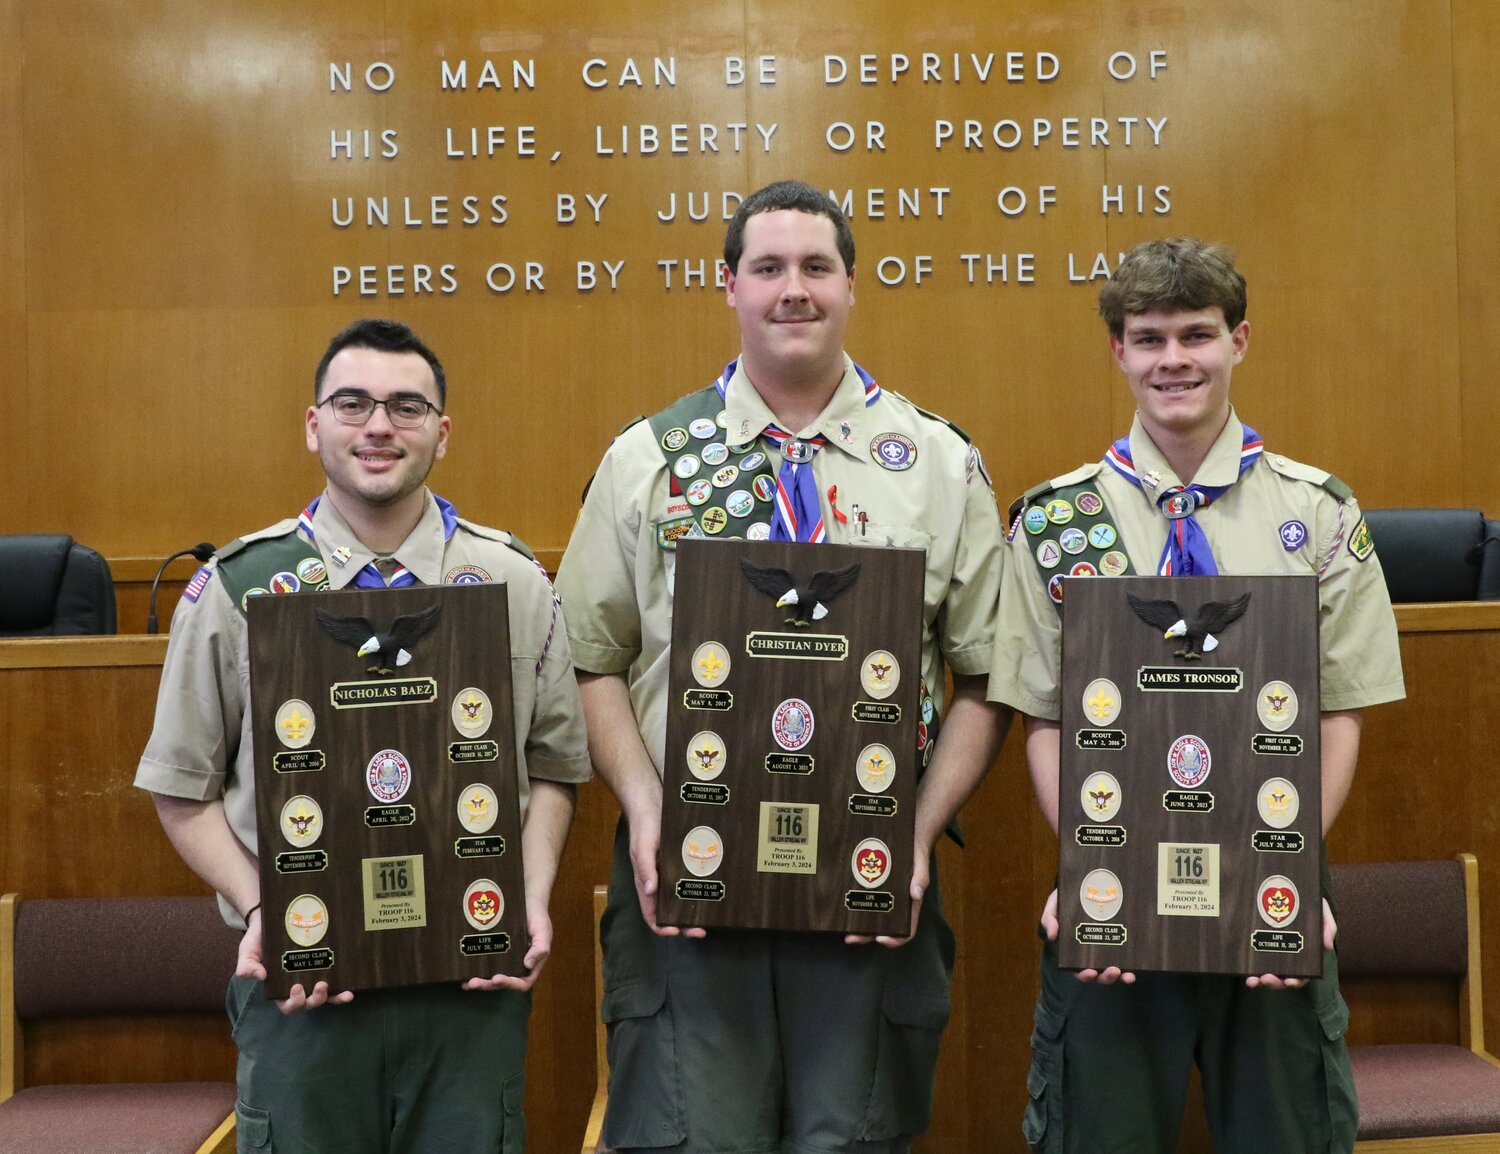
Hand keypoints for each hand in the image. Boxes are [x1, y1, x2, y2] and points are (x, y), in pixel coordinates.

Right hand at [237, 908, 353, 1014]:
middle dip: (316, 1000)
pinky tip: (351, 987)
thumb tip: (261, 976)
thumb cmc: (258, 939)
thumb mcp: (247, 953)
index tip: (296, 987)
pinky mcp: (325, 965)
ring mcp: (313, 976)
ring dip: (335, 998)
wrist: (273, 917)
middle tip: (321, 986)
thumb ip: (247, 967)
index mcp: (279, 988)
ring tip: (344, 993)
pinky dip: (343, 989)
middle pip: (309, 1003)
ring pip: (326, 997)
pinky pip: (336, 982)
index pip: (287, 1005)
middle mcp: (298, 986)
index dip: (294, 1003)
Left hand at [465, 896, 551, 991]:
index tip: (496, 978)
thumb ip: (540, 948)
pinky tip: (463, 973)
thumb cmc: (537, 916)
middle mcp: (517, 965)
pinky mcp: (495, 951)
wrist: (528, 900)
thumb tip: (527, 965)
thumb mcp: (543, 931)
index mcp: (531, 965)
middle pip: (503, 982)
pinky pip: (486, 964)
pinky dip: (475, 970)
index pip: (522, 982)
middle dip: (488, 985)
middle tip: (473, 982)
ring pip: (492, 977)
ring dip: (480, 982)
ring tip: (467, 983)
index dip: (509, 984)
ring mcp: (505, 959)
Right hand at [629, 806, 704, 938]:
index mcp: (645, 883)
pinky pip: (689, 882)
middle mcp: (658, 882)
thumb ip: (645, 868)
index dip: (663, 928)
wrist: (652, 803)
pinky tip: (712, 892)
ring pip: (681, 900)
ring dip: (693, 910)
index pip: (652, 915)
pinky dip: (698, 891)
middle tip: (702, 929)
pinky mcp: (681, 863)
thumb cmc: (644, 826)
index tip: (678, 932)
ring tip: (709, 915)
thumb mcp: (642, 846)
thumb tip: (650, 891)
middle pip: (670, 912)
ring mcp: (670, 873)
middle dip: (684, 925)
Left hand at [845, 842, 928, 947]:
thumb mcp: (921, 864)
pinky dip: (854, 906)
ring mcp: (883, 896)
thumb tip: (915, 894)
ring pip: (870, 917)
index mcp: (909, 905)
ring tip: (842, 926)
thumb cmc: (916, 852)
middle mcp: (895, 904)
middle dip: (866, 936)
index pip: (906, 931)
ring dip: (857, 925)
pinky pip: (863, 899)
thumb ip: (920, 879)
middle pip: (882, 928)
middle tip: (850, 938)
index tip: (880, 939)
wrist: (909, 834)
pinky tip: (841, 906)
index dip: (894, 940)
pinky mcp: (872, 885)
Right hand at [1040, 888, 1134, 984]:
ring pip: (1115, 970)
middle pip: (1099, 974)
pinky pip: (1128, 959)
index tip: (1090, 972)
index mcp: (1075, 950)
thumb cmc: (1068, 898)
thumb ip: (1049, 919)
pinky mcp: (1123, 942)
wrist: (1087, 884)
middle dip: (1106, 977)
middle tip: (1112, 971)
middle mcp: (1093, 954)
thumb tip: (1052, 937)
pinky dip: (1132, 967)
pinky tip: (1136, 969)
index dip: (1084, 975)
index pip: (1078, 969)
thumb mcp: (1054, 905)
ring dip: (1121, 976)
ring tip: (1126, 974)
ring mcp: (1109, 949)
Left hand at [1245, 899, 1335, 988]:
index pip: (1302, 975)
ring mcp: (1272, 952)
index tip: (1290, 981)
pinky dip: (1249, 969)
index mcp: (1304, 956)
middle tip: (1267, 979)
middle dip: (1275, 983)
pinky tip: (1245, 972)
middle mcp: (1287, 958)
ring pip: (1266, 974)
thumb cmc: (1308, 904)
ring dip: (1260, 980)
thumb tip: (1327, 947)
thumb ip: (1328, 928)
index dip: (1297, 981)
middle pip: (1282, 978)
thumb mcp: (1322, 913)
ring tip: (1253, 980)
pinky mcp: (1258, 944)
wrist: (1288, 889)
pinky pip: (1253, 961)